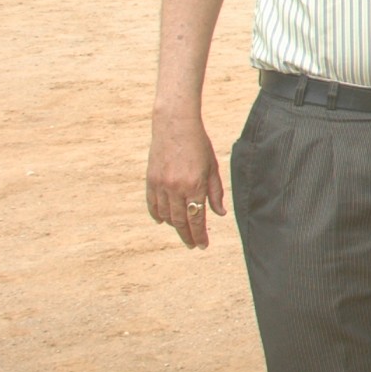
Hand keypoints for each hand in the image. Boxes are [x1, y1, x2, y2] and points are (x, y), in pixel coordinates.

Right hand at [146, 114, 225, 249]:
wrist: (174, 126)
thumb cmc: (199, 145)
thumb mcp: (213, 167)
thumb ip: (216, 192)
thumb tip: (220, 214)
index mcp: (195, 185)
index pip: (198, 218)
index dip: (200, 235)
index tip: (203, 245)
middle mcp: (177, 188)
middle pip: (181, 221)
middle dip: (188, 236)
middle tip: (193, 245)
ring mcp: (161, 185)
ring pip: (166, 215)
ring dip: (175, 226)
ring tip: (183, 231)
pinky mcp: (150, 181)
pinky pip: (152, 205)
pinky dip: (158, 215)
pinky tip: (163, 221)